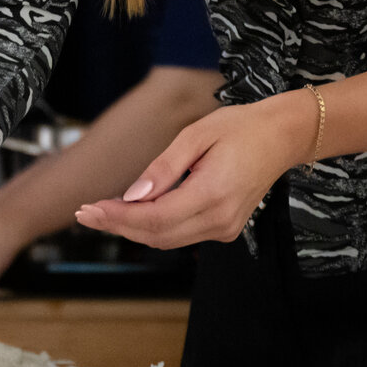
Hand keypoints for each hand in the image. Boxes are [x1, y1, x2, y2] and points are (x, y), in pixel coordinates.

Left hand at [73, 92, 314, 247]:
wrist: (281, 137)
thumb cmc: (239, 127)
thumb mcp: (196, 135)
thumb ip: (163, 168)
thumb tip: (133, 196)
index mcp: (214, 194)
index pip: (155, 217)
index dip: (117, 217)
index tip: (87, 209)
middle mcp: (221, 219)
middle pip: (157, 235)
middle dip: (118, 225)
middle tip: (85, 212)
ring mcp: (226, 228)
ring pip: (167, 239)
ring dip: (133, 228)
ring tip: (102, 212)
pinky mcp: (225, 228)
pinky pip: (181, 234)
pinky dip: (154, 226)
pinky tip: (134, 211)